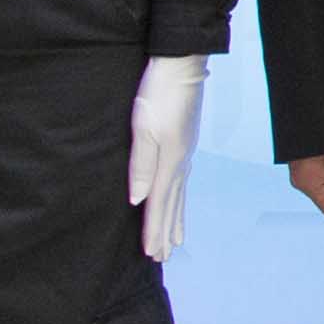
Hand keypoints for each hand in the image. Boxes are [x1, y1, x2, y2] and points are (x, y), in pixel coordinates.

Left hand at [127, 54, 206, 262]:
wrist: (181, 65)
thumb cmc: (158, 94)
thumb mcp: (143, 127)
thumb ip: (141, 165)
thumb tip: (138, 199)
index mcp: (168, 161)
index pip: (158, 204)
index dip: (154, 230)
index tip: (151, 254)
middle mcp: (180, 162)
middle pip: (172, 205)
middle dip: (167, 232)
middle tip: (163, 257)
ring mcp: (185, 154)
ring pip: (179, 196)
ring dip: (176, 220)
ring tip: (175, 240)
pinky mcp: (184, 144)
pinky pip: (182, 182)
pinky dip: (180, 200)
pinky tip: (178, 200)